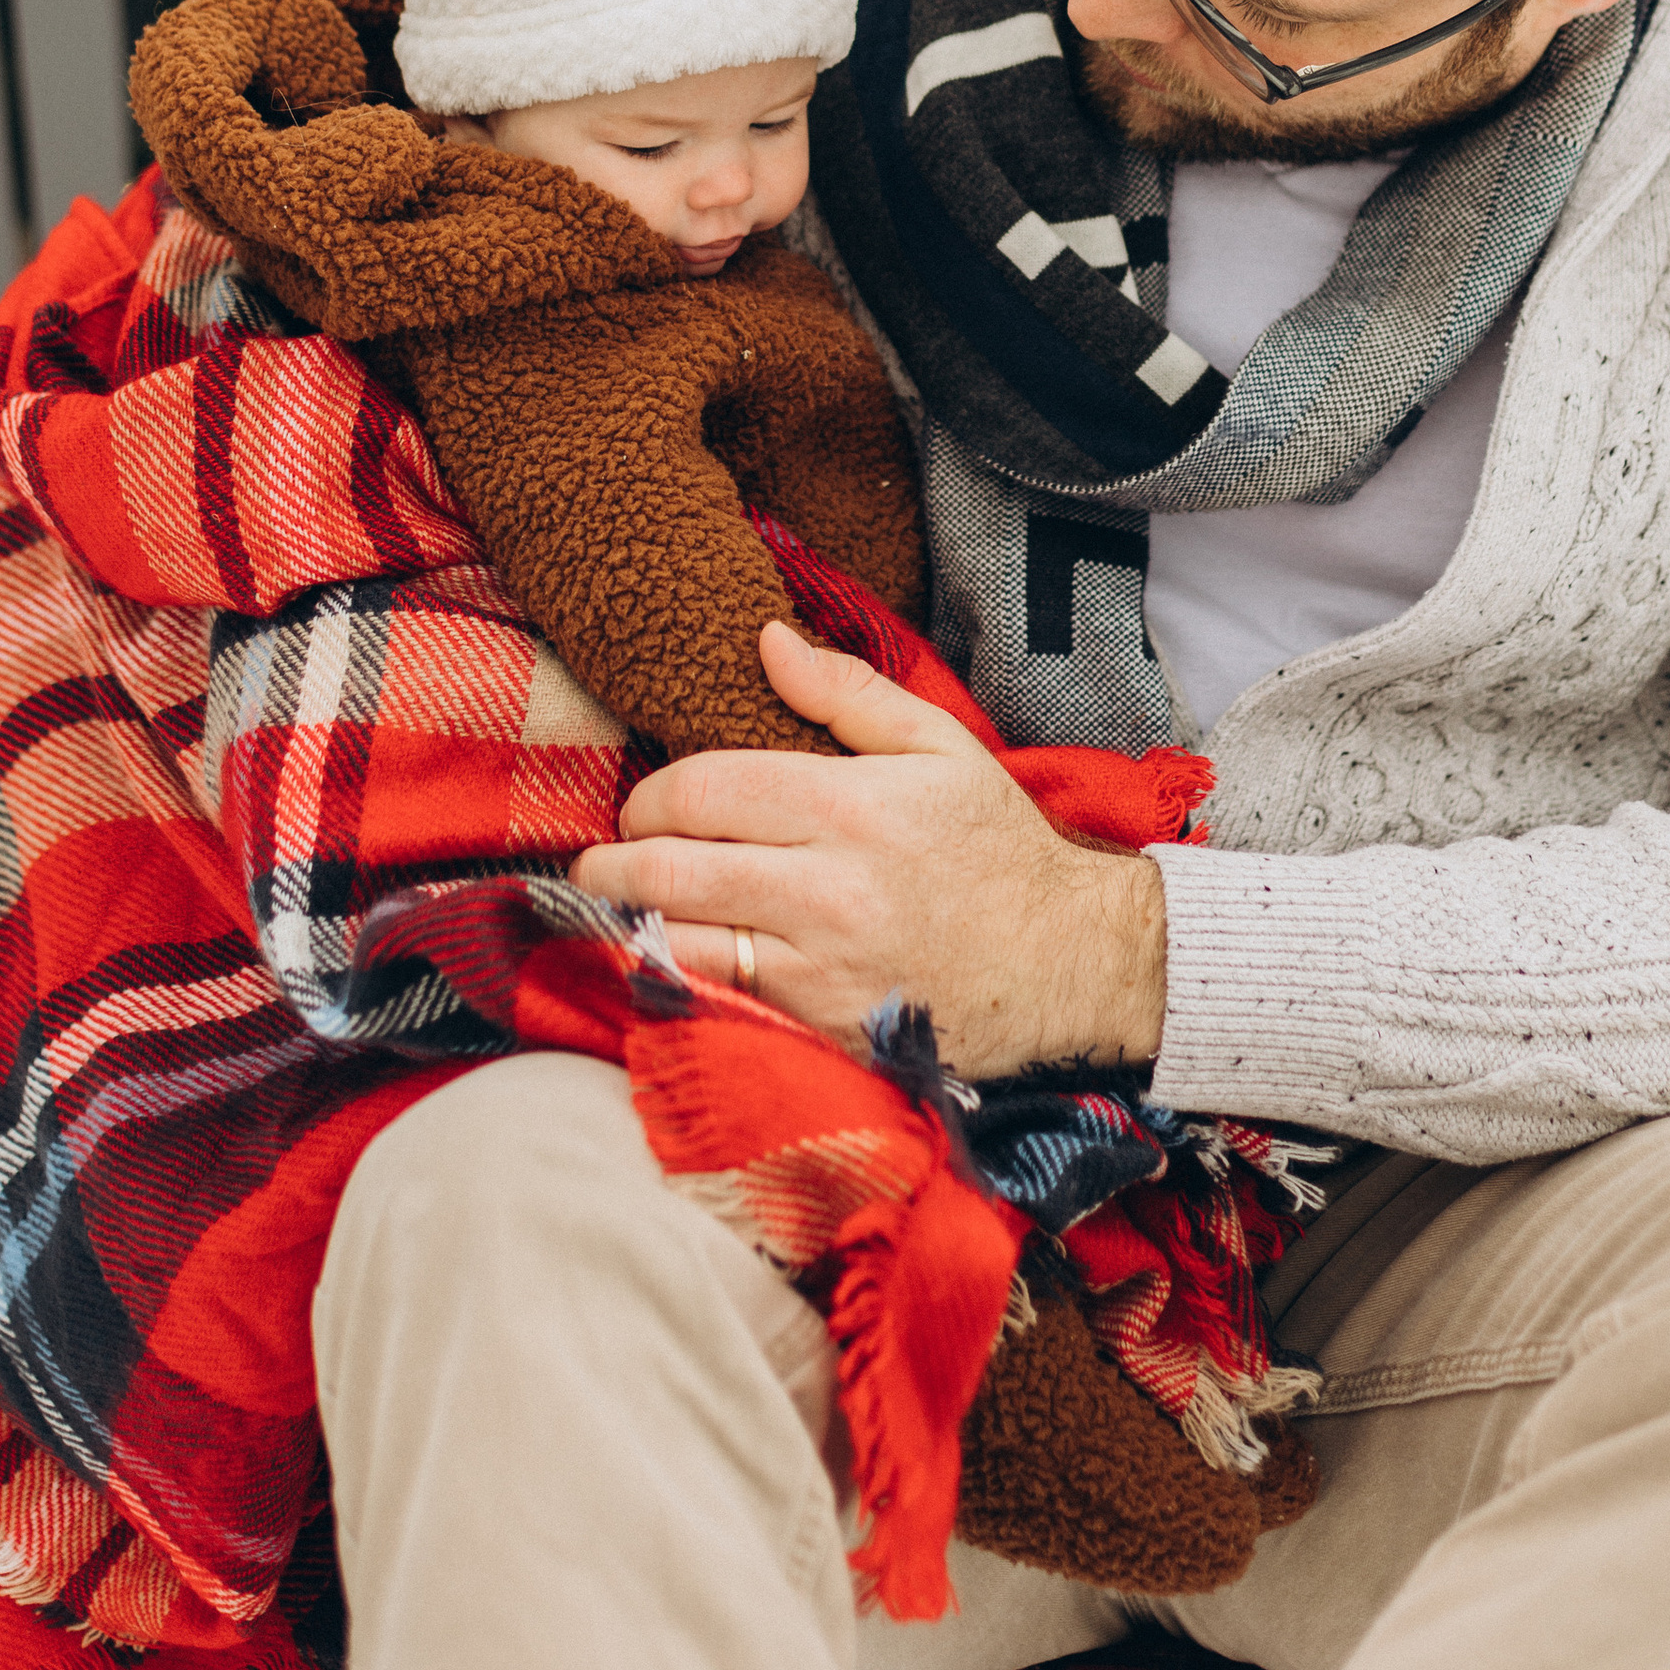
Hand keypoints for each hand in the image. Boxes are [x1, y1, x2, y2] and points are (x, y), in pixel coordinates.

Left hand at [569, 622, 1168, 1080]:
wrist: (1070, 963)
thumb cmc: (997, 849)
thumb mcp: (939, 747)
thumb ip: (845, 692)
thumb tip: (765, 640)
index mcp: (846, 805)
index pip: (701, 789)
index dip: (650, 795)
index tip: (640, 805)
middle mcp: (824, 887)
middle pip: (672, 868)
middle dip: (615, 863)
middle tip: (599, 861)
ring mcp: (821, 966)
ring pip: (681, 942)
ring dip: (633, 925)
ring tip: (618, 910)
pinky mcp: (825, 1029)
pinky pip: (723, 1004)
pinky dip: (680, 981)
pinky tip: (667, 963)